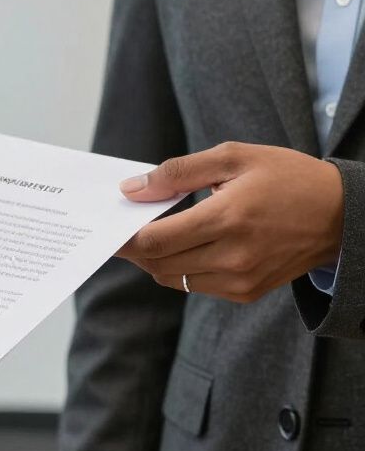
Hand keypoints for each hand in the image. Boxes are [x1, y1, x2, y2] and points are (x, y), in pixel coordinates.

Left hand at [116, 142, 343, 301]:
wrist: (341, 214)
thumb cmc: (286, 178)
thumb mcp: (233, 158)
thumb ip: (176, 173)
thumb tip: (132, 189)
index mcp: (227, 218)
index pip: (155, 240)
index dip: (124, 237)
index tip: (110, 228)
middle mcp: (233, 256)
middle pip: (157, 263)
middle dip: (136, 248)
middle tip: (126, 230)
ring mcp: (240, 280)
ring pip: (172, 279)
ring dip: (156, 260)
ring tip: (158, 235)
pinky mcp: (246, 293)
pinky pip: (195, 286)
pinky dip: (181, 269)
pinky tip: (187, 247)